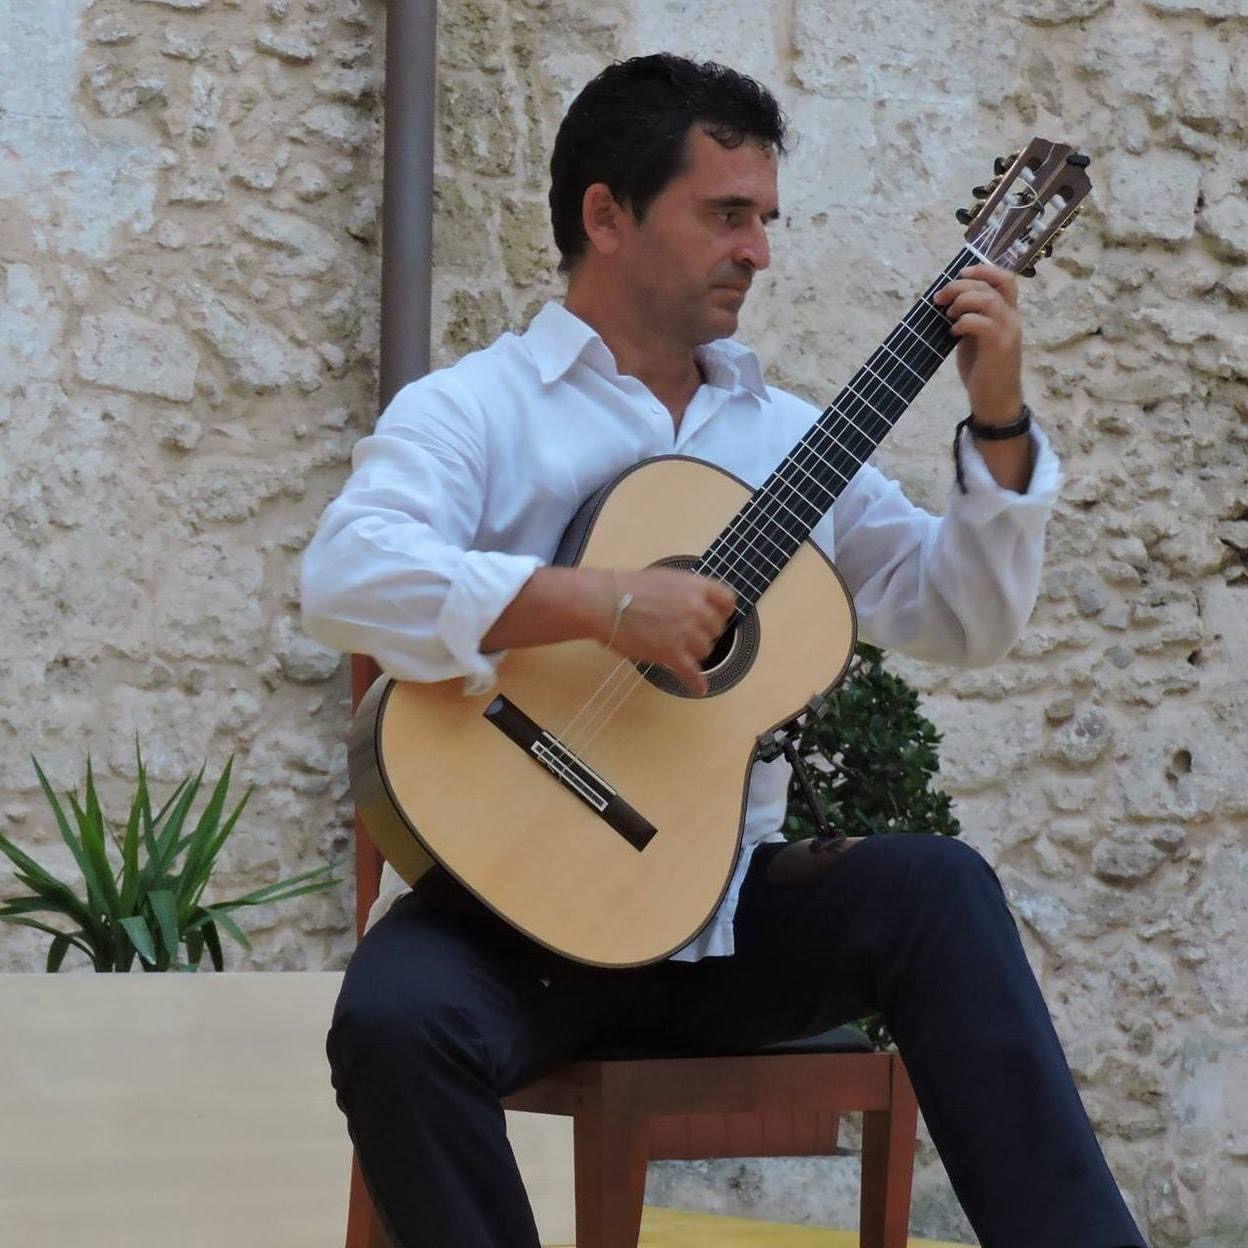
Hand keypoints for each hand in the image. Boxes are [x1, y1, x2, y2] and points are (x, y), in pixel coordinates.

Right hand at [604, 568, 736, 696]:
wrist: (606, 602)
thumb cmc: (628, 587)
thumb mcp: (666, 578)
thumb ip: (686, 591)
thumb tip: (696, 605)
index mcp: (695, 587)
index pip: (727, 601)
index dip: (723, 611)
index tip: (716, 616)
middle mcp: (696, 610)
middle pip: (716, 629)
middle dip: (704, 632)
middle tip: (685, 632)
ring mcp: (686, 633)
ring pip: (705, 650)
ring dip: (694, 651)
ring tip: (676, 647)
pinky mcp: (673, 654)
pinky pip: (692, 673)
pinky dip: (696, 682)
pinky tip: (700, 687)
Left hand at [932, 263, 1023, 425]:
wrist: (995, 401)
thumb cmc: (983, 370)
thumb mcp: (975, 339)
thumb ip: (970, 319)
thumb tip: (948, 302)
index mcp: (1008, 314)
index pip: (1006, 279)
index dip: (984, 269)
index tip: (961, 273)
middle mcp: (1012, 319)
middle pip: (991, 286)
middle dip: (961, 285)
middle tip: (940, 297)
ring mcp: (1007, 331)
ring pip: (988, 300)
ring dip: (962, 301)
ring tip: (948, 314)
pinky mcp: (998, 346)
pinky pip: (980, 323)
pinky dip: (963, 322)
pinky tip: (953, 333)